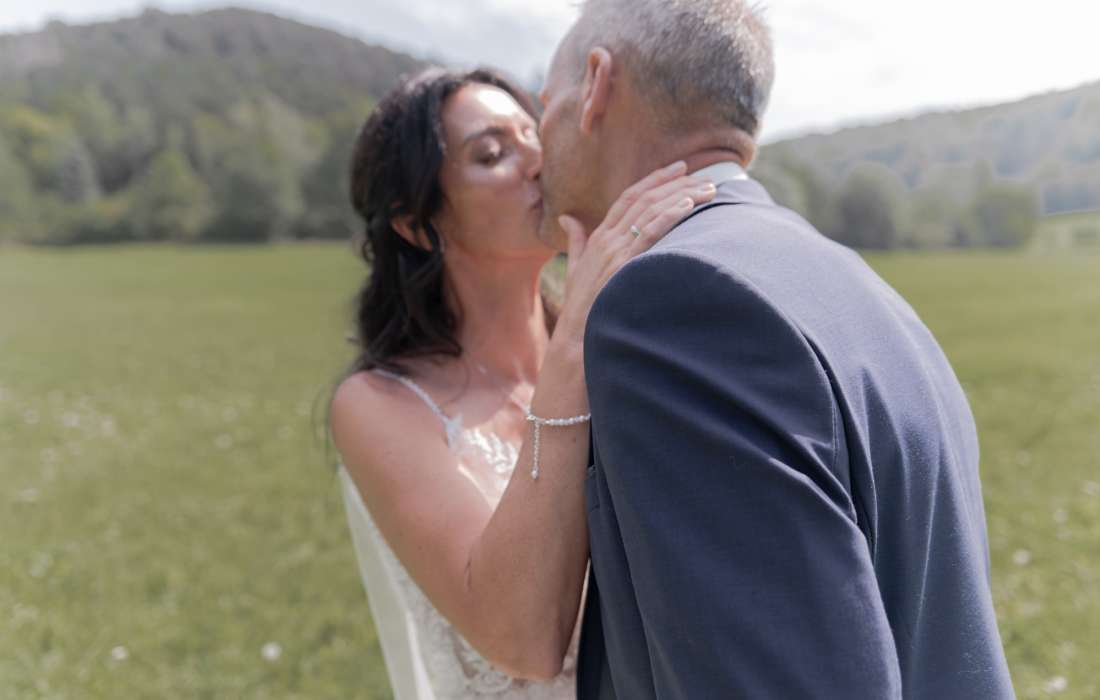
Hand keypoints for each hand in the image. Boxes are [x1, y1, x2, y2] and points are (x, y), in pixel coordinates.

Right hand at [555, 162, 716, 337]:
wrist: (575, 336)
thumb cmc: (579, 306)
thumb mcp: (575, 267)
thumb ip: (576, 240)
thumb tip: (566, 218)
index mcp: (599, 236)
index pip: (629, 197)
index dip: (654, 179)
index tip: (679, 169)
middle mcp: (607, 238)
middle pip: (645, 199)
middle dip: (676, 183)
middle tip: (704, 175)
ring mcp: (616, 250)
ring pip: (651, 211)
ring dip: (682, 196)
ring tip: (708, 189)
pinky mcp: (624, 265)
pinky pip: (650, 233)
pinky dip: (669, 216)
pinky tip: (688, 205)